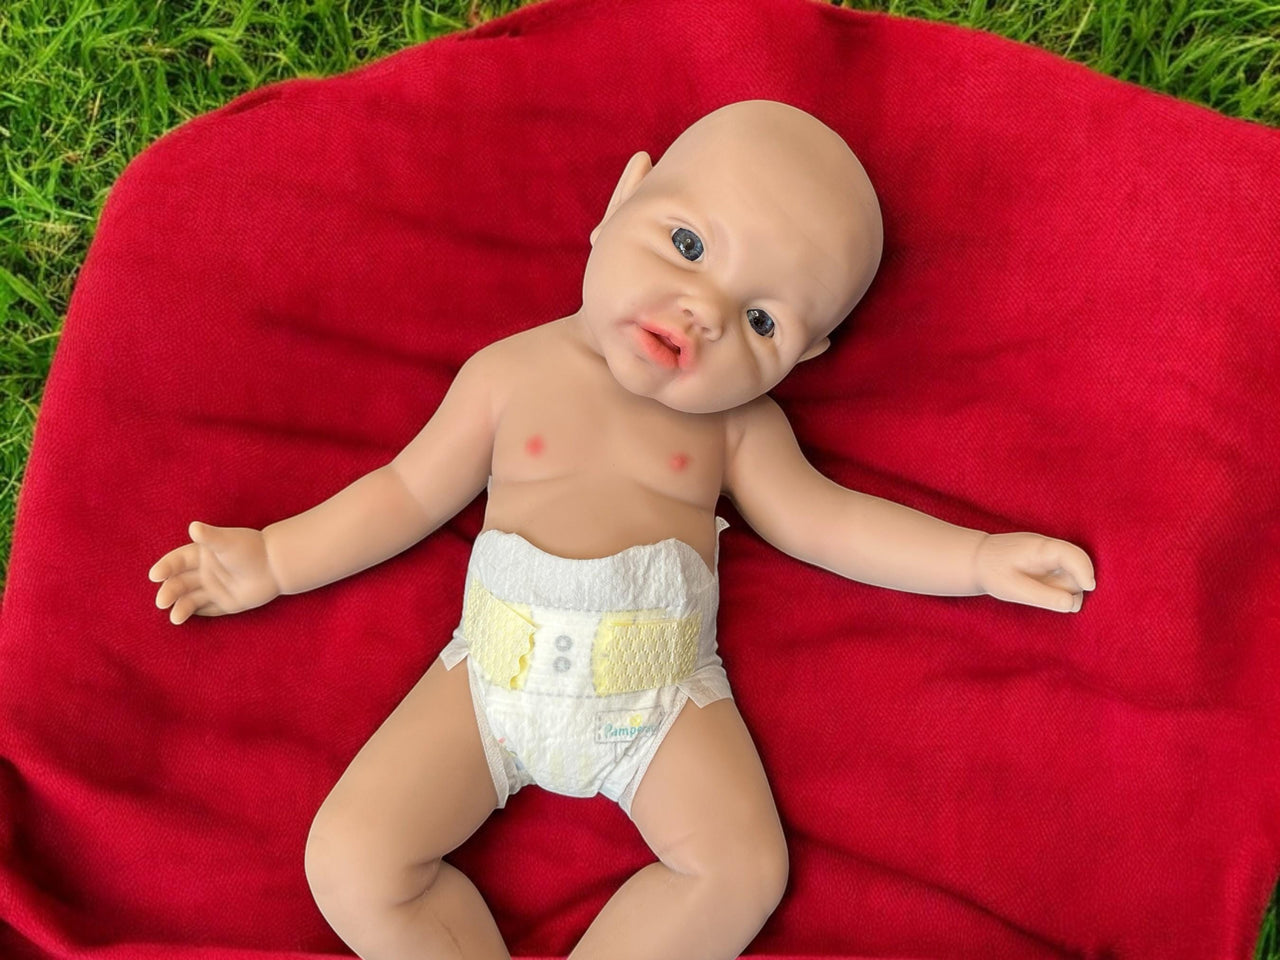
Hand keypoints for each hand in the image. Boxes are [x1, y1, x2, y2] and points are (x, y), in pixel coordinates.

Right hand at [148, 522, 280, 623]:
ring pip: (191, 599)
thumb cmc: (251, 549)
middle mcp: (204, 572)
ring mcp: (214, 588)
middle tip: (161, 601)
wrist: (277, 565)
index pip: (177, 561)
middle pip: (180, 583)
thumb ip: (210, 537)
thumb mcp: (227, 542)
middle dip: (170, 591)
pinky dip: (196, 614)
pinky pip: (207, 610)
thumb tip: (193, 527)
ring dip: (180, 607)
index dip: (165, 567)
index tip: (155, 575)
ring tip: (175, 618)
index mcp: (201, 554)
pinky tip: (186, 619)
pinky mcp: (225, 603)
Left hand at [973, 532, 1095, 612]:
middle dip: (1075, 585)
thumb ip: (1043, 596)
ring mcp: (1051, 558)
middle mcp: (1050, 550)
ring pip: (1072, 576)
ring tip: (1037, 593)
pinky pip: (1065, 579)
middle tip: (1055, 599)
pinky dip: (1061, 591)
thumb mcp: (1013, 588)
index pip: (1072, 554)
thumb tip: (1072, 604)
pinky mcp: (1050, 567)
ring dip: (1066, 590)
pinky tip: (1043, 594)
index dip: (1084, 570)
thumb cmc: (992, 572)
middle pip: (1077, 568)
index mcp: (1041, 548)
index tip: (1089, 588)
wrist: (977, 560)